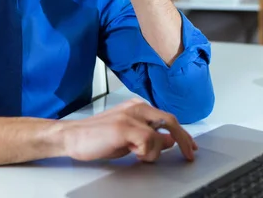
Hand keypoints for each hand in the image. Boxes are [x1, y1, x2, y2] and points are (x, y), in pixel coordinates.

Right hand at [60, 98, 197, 162]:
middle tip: (188, 155)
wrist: (71, 136)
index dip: (182, 133)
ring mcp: (130, 115)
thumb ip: (149, 137)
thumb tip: (169, 141)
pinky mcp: (124, 126)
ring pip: (159, 135)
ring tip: (135, 153)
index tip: (190, 146)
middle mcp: (136, 107)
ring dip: (152, 152)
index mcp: (137, 107)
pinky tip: (131, 152)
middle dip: (183, 140)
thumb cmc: (96, 138)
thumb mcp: (129, 138)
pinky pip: (148, 141)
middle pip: (170, 121)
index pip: (167, 118)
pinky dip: (144, 152)